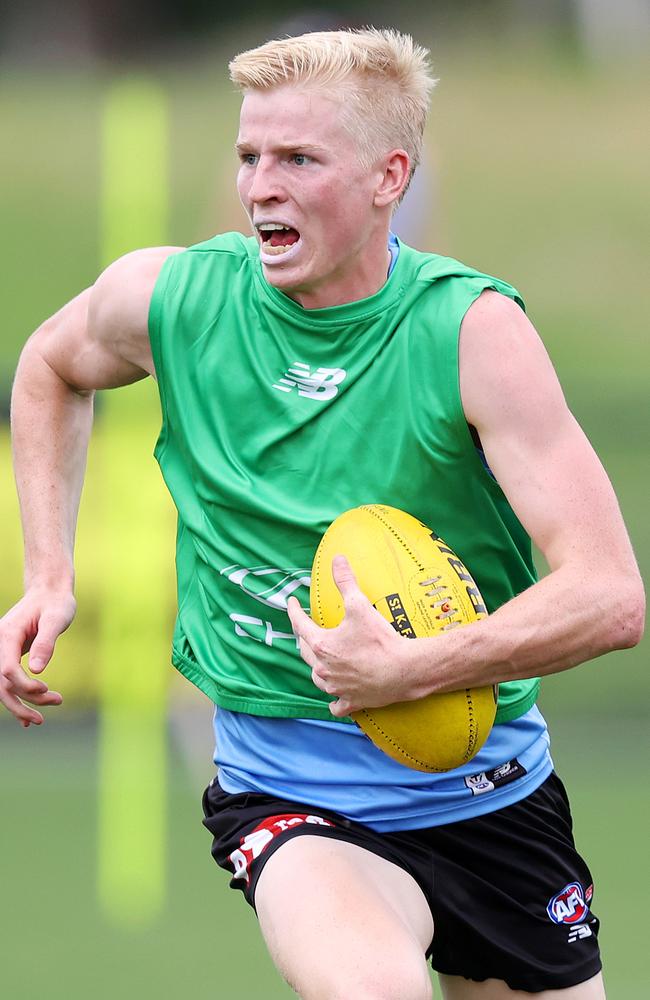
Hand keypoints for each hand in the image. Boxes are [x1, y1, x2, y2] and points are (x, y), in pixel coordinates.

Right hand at [0, 588, 75, 726]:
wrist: (49, 592)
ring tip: (46, 713)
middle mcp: (0, 644)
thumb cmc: (55, 603)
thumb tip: (37, 671)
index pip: (8, 669)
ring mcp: (3, 651)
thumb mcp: (56, 618)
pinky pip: (9, 682)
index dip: (24, 685)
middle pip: (2, 683)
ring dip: (23, 704)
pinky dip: (18, 700)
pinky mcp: (10, 656)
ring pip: (5, 686)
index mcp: (7, 634)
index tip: (46, 690)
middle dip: (22, 702)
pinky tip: (28, 720)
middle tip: (44, 717)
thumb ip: (47, 642)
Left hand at [287, 555, 409, 717]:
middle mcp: (323, 668)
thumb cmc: (380, 639)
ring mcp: (335, 687)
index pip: (299, 624)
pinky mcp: (350, 701)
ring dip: (315, 666)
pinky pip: (335, 704)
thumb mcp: (360, 605)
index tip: (292, 602)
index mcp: (321, 645)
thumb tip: (337, 559)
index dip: (294, 611)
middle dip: (303, 636)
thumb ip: (345, 581)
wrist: (404, 670)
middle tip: (306, 627)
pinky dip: (333, 699)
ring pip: (316, 677)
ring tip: (319, 657)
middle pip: (304, 651)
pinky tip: (336, 693)